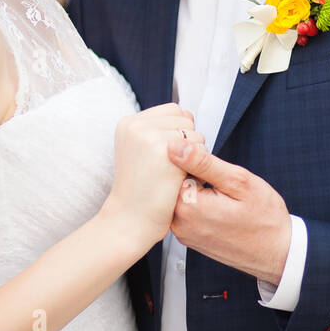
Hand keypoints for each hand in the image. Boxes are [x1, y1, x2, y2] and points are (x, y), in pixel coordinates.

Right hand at [105, 103, 204, 248]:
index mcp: (129, 122)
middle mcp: (137, 125)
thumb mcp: (137, 150)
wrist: (129, 220)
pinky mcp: (165, 152)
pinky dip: (197, 166)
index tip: (166, 156)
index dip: (179, 133)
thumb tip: (187, 115)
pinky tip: (180, 180)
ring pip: (195, 133)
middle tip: (169, 167)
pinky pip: (200, 149)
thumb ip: (156, 130)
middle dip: (187, 141)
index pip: (173, 110)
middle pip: (186, 118)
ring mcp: (150, 137)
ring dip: (194, 154)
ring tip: (172, 174)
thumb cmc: (139, 191)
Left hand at [167, 143, 291, 282]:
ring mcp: (184, 233)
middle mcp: (181, 223)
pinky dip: (197, 202)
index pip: (171, 167)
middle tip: (219, 178)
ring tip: (220, 192)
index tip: (211, 162)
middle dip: (191, 172)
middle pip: (171, 183)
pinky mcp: (189, 237)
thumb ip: (204, 163)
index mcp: (189, 206)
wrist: (277, 253)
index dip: (191, 157)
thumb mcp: (239, 182)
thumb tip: (176, 146)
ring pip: (178, 197)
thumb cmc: (265, 219)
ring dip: (195, 188)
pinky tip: (217, 204)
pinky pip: (184, 211)